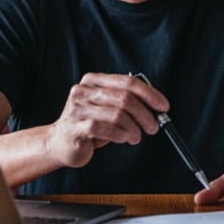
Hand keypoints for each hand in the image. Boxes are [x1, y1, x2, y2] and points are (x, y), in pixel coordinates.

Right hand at [47, 72, 168, 168]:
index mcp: (93, 80)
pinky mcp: (75, 127)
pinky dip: (120, 135)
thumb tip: (156, 107)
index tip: (163, 106)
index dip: (149, 94)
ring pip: (117, 115)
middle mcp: (84, 90)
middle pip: (125, 98)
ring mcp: (77, 108)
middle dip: (145, 114)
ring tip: (136, 137)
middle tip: (153, 127)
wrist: (60, 142)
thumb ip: (126, 101)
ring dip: (134, 129)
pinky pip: (105, 129)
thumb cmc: (89, 124)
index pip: (127, 82)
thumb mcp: (107, 107)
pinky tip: (123, 139)